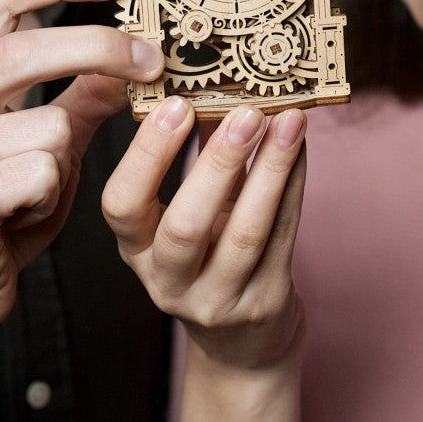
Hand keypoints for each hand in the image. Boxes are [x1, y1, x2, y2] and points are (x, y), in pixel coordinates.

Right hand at [0, 0, 163, 339]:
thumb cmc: (0, 214)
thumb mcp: (47, 146)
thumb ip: (79, 99)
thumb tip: (130, 57)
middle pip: (24, 49)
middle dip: (100, 49)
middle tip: (153, 61)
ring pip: (49, 125)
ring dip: (65, 161)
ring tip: (34, 191)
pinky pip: (41, 173)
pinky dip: (50, 196)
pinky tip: (21, 215)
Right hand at [102, 97, 306, 369]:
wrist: (242, 342)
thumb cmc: (207, 255)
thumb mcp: (182, 213)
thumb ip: (190, 155)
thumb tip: (205, 79)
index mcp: (137, 249)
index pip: (123, 206)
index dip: (146, 155)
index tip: (175, 104)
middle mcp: (168, 280)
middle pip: (186, 225)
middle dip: (217, 163)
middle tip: (245, 111)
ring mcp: (219, 298)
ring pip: (245, 232)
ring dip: (269, 169)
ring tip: (287, 120)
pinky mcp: (266, 301)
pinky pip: (284, 236)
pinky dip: (294, 184)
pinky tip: (299, 146)